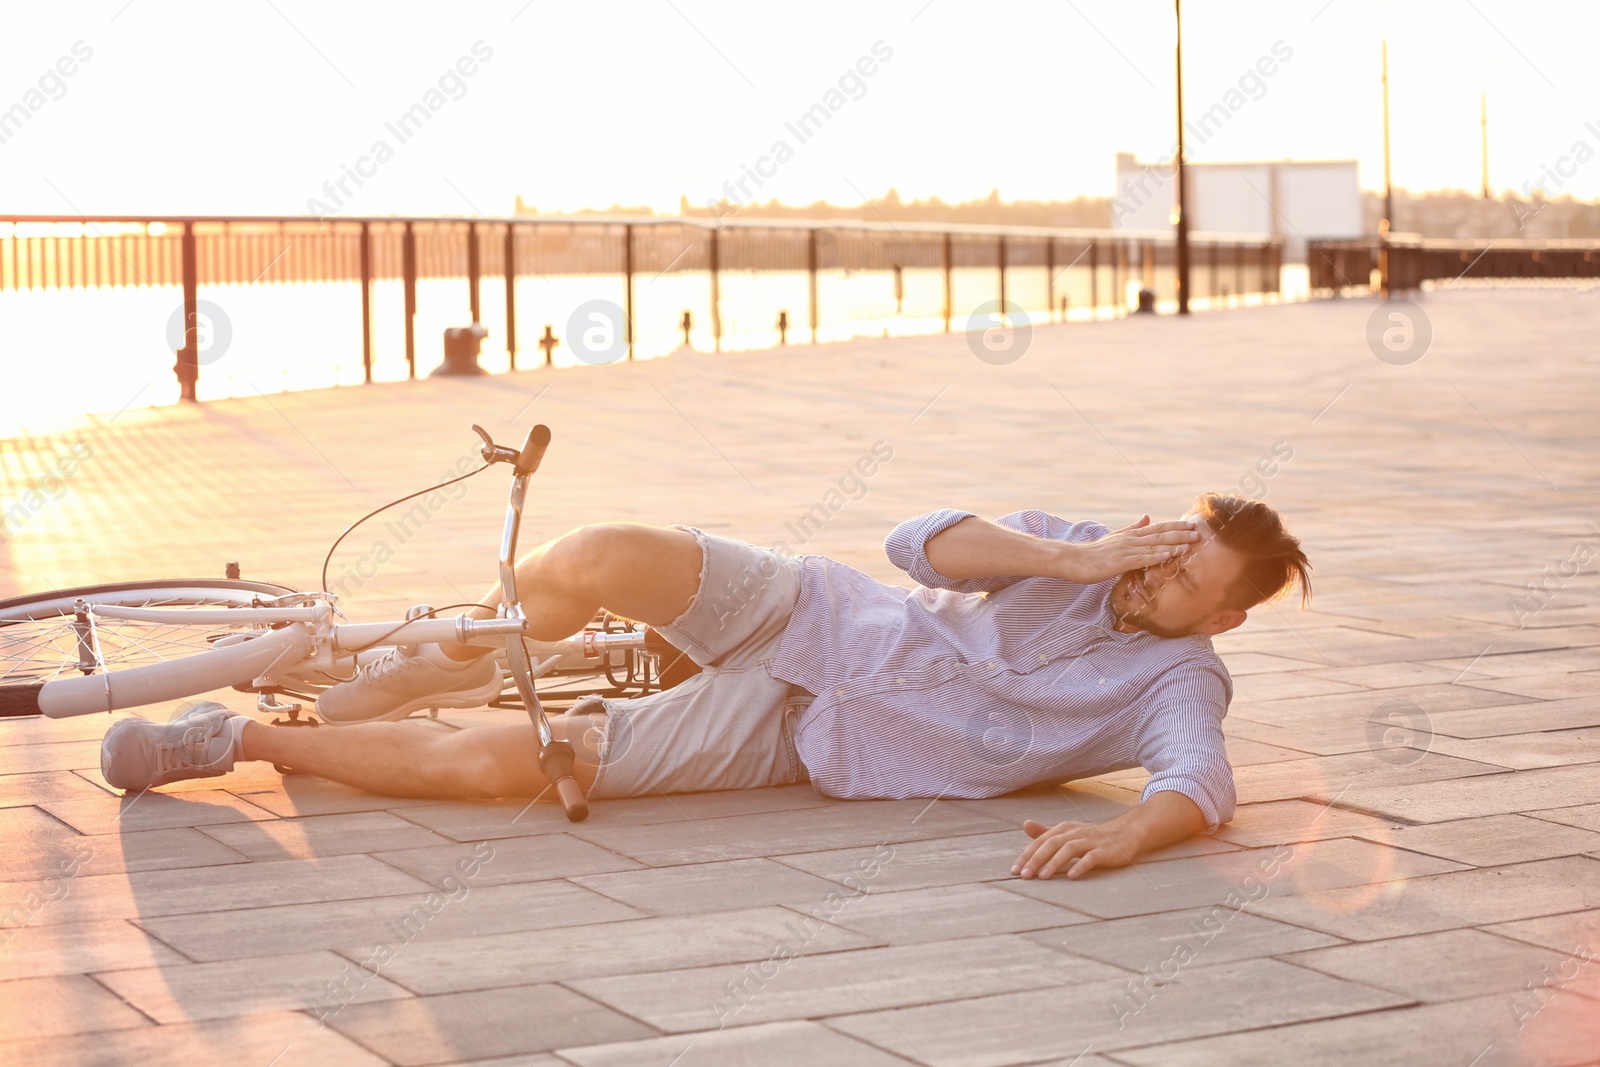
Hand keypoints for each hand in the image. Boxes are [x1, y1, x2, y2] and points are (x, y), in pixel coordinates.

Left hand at [1011, 818, 1142, 879]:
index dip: (1027, 855)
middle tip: (1024, 876)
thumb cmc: (1090, 837)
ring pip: (1069, 849)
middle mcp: (1075, 832)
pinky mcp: (1104, 851)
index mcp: (1063, 828)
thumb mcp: (1067, 833)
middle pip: (1051, 844)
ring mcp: (1090, 841)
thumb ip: (1045, 832)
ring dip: (1054, 863)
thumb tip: (1025, 824)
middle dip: (1036, 859)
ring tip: (1042, 877)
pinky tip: (1071, 876)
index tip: (1015, 870)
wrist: (1124, 833)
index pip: (1040, 841)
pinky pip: (1091, 858)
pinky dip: (1080, 866)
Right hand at [1057, 515, 1199, 584]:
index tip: (1191, 524)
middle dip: (1180, 533)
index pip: (1157, 528)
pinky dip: (1157, 557)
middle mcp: (1131, 539)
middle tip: (1198, 532)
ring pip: (1154, 546)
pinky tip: (1169, 555)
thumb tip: (1147, 517)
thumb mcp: (1115, 538)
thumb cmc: (1093, 553)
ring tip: (1190, 543)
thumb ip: (1132, 528)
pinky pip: (1142, 559)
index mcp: (1131, 535)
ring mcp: (1126, 550)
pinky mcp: (1120, 562)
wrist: (1073, 560)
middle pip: (1159, 534)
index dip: (1175, 525)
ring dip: (1173, 544)